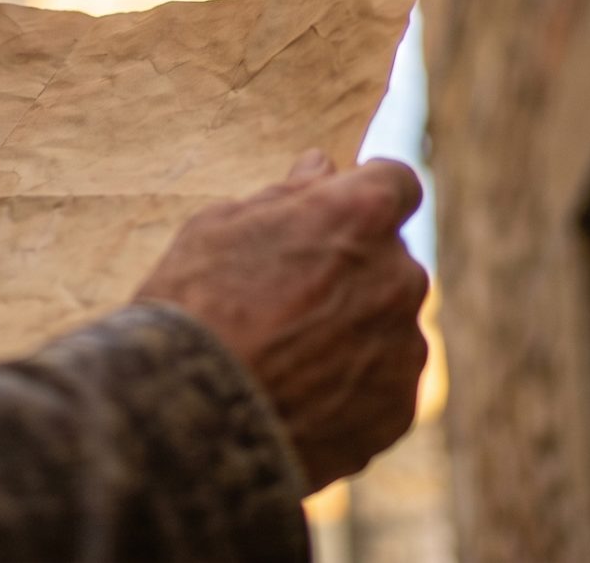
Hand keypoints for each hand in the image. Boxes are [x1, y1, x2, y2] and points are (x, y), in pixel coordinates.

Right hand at [134, 152, 429, 491]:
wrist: (186, 421)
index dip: (366, 193)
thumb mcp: (219, 228)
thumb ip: (286, 194)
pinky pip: (384, 384)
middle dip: (353, 269)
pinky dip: (353, 387)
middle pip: (390, 258)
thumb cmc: (192, 307)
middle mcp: (398, 276)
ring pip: (389, 323)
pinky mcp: (398, 409)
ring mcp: (404, 347)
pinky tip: (298, 397)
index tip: (340, 210)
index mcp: (359, 217)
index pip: (396, 182)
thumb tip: (322, 168)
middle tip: (288, 298)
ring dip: (355, 330)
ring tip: (285, 359)